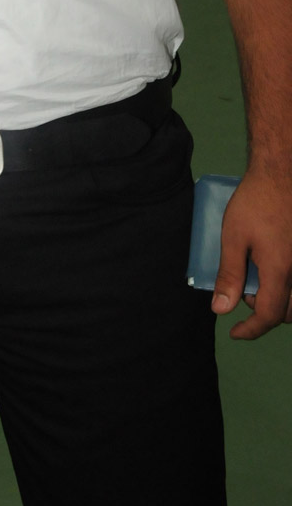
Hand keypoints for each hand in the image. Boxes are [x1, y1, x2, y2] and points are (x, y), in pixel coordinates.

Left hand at [212, 168, 291, 338]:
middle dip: (264, 312)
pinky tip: (272, 269)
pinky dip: (288, 286)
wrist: (283, 173)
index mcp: (280, 270)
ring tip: (257, 280)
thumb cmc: (256, 201)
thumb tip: (221, 308)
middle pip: (287, 311)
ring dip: (279, 300)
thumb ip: (229, 275)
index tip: (235, 332)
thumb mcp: (233, 237)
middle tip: (243, 293)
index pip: (268, 315)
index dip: (251, 329)